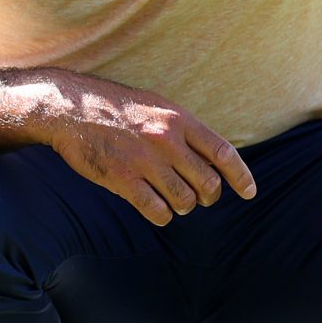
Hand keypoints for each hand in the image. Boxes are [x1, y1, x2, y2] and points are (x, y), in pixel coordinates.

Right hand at [36, 72, 256, 225]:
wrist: (71, 109)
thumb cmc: (117, 108)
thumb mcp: (158, 107)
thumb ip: (184, 130)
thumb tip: (213, 156)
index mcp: (179, 120)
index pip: (223, 153)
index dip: (241, 177)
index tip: (250, 193)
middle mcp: (167, 141)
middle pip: (208, 183)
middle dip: (208, 196)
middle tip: (199, 197)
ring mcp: (145, 161)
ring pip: (185, 201)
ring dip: (183, 206)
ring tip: (173, 200)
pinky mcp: (122, 179)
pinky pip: (157, 211)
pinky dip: (162, 215)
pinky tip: (155, 209)